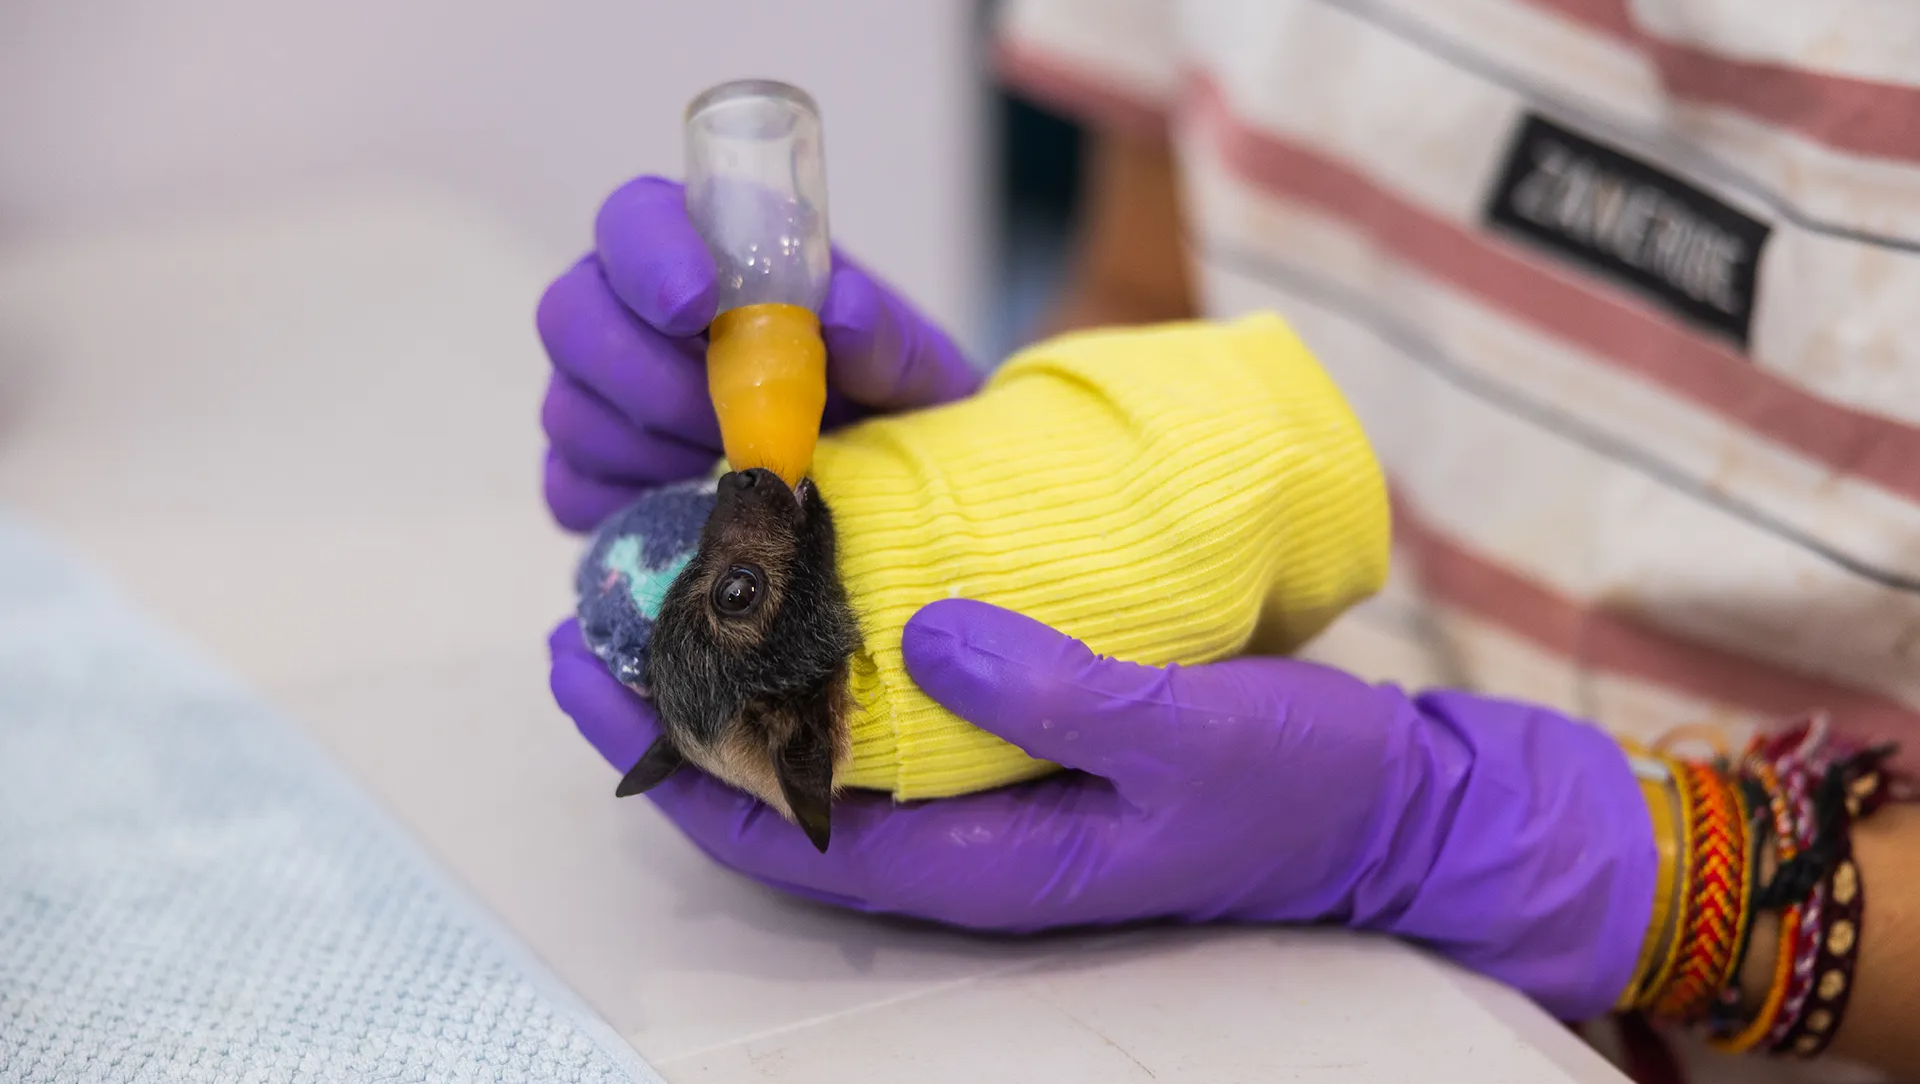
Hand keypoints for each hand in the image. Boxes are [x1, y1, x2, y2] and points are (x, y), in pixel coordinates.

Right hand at [537, 175, 980, 530]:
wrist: (883, 489)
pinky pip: (571, 488)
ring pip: (570, 408)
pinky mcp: (594, 478)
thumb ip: (886, 335)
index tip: (696, 302)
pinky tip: (694, 507)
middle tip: (725, 423)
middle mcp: (631, 313)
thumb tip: (843, 309)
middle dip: (646, 374)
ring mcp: (601, 397)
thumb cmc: (888, 402)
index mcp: (705, 251)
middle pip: (572, 314)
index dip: (649, 254)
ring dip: (651, 446)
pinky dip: (628, 504)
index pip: (634, 218)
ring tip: (733, 468)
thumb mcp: (914, 368)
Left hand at [549, 600, 1654, 1020]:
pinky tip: (799, 597)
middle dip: (678, 719)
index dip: (677, 760)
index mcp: (989, 863)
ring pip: (822, 759)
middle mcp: (968, 845)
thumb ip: (1057, 689)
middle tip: (592, 621)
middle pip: (778, 797)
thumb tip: (921, 630)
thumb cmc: (1297, 783)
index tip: (593, 672)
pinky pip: (889, 723)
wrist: (1389, 803)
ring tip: (663, 597)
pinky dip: (824, 666)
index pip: (788, 831)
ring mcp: (990, 803)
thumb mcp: (1189, 731)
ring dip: (737, 689)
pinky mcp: (1019, 755)